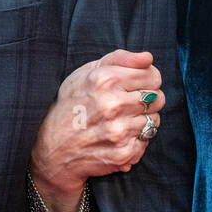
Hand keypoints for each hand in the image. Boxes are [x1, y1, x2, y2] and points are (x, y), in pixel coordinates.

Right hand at [28, 49, 164, 211]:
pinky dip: (136, 139)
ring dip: (141, 120)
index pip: (153, 76)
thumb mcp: (87, 72)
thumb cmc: (71, 105)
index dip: (147, 79)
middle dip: (145, 99)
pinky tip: (118, 136)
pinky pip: (147, 141)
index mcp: (105, 80)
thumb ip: (120, 58)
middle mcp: (113, 104)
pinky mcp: (123, 153)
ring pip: (155, 120)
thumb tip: (148, 58)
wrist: (53, 148)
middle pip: (158, 97)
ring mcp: (119, 131)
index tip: (134, 85)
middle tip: (125, 104)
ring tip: (119, 121)